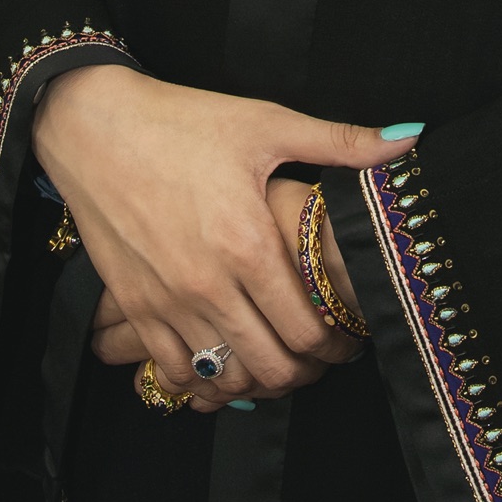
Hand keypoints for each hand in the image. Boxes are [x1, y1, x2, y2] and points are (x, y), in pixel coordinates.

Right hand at [33, 64, 411, 406]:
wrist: (94, 126)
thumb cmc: (184, 120)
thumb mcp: (266, 123)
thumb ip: (340, 143)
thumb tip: (408, 142)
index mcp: (247, 243)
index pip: (306, 328)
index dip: (337, 343)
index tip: (350, 336)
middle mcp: (207, 284)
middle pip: (270, 366)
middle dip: (305, 370)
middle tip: (322, 355)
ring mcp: (166, 302)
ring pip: (223, 377)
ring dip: (257, 381)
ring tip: (279, 360)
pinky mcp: (134, 307)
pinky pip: (173, 371)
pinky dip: (203, 379)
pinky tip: (223, 360)